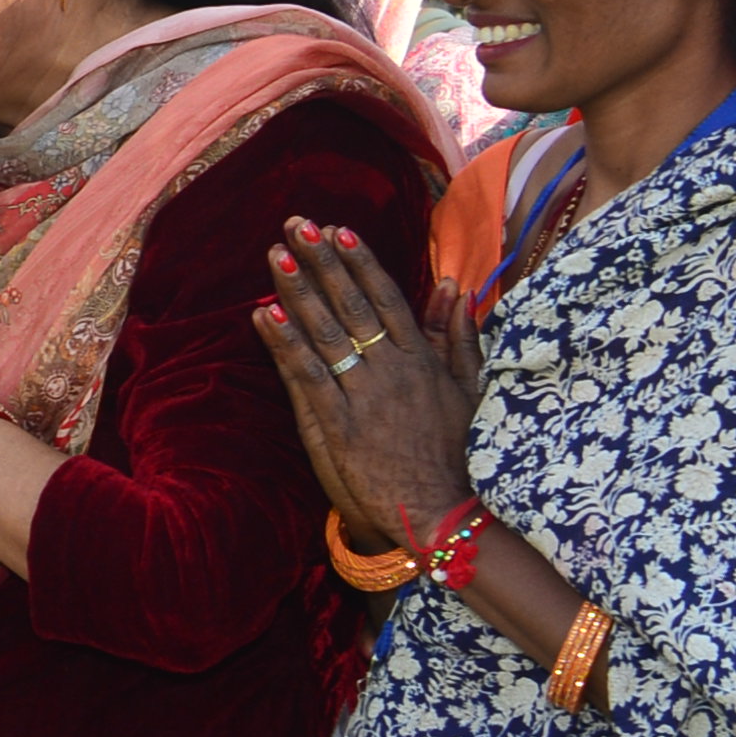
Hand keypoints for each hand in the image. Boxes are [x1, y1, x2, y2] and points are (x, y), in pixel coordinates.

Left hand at [248, 217, 481, 548]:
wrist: (447, 511)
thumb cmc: (460, 454)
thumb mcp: (471, 389)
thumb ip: (459, 338)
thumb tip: (455, 289)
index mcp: (421, 359)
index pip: (385, 297)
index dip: (359, 262)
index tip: (338, 231)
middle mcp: (392, 368)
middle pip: (350, 304)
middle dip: (321, 262)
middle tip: (295, 225)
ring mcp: (364, 396)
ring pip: (325, 333)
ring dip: (297, 292)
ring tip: (274, 256)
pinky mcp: (340, 426)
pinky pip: (308, 376)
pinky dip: (285, 344)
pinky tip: (264, 316)